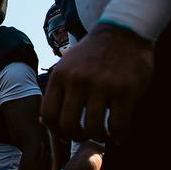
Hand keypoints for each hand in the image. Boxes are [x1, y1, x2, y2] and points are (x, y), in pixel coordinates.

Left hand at [42, 24, 153, 141]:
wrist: (123, 32)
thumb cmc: (93, 53)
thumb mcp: (67, 65)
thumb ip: (58, 89)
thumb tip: (44, 120)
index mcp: (60, 76)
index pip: (48, 114)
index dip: (55, 130)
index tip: (64, 135)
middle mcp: (77, 81)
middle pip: (68, 125)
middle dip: (76, 137)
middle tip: (84, 136)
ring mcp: (102, 86)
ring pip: (93, 127)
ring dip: (98, 137)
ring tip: (103, 135)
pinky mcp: (125, 91)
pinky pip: (118, 124)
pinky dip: (119, 136)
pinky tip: (119, 135)